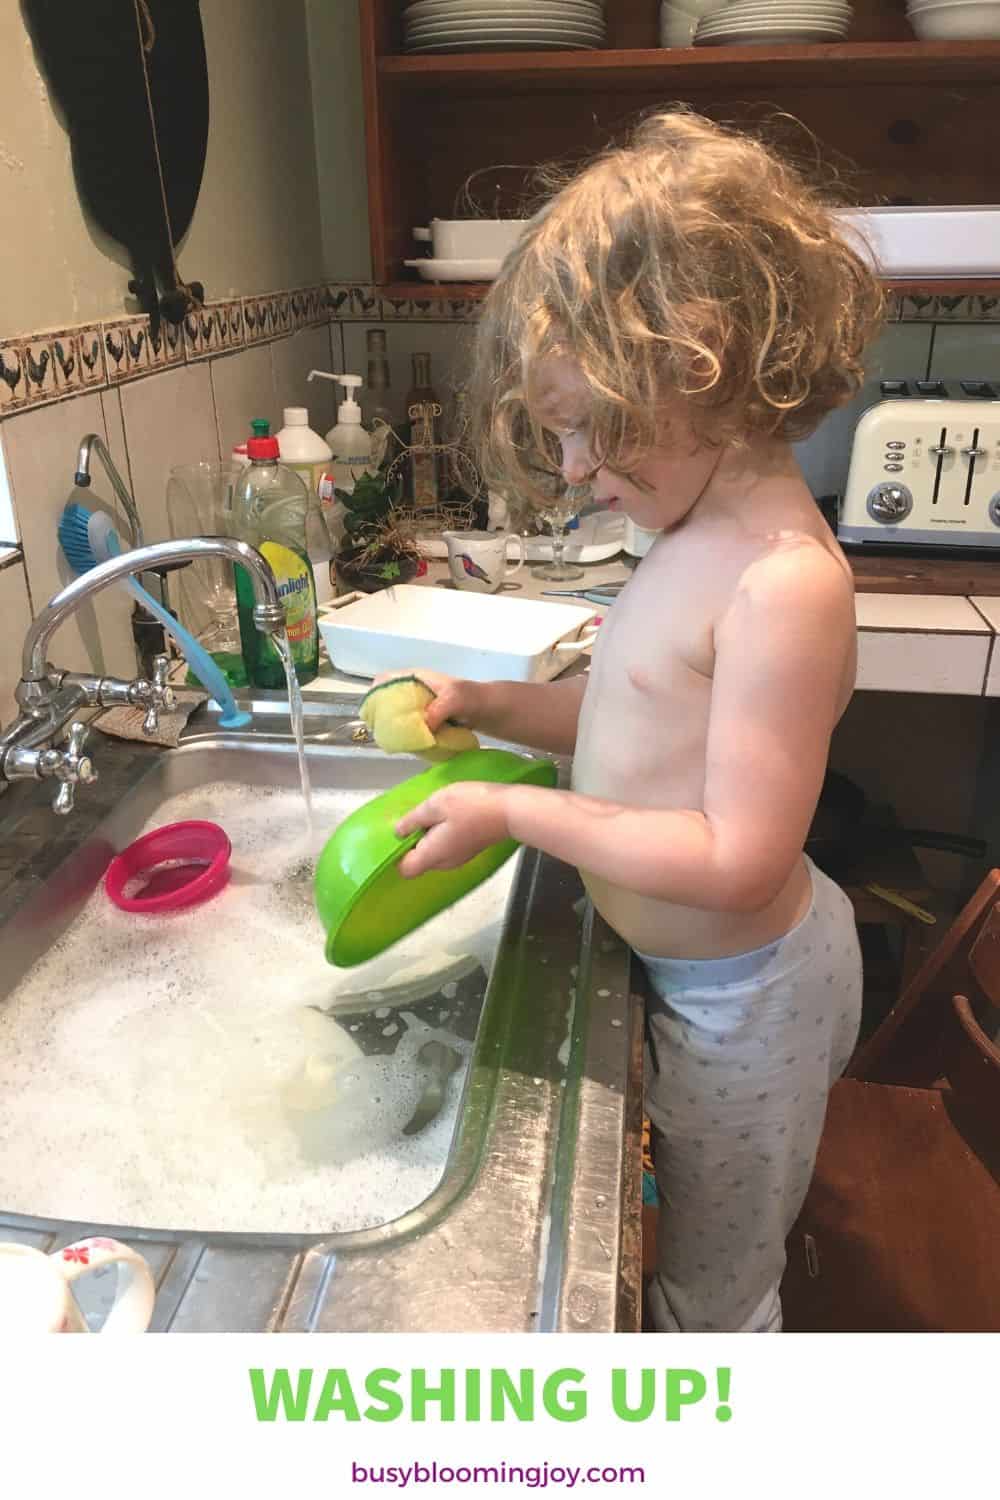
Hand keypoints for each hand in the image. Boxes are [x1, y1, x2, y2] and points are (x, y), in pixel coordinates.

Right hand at [373, 668, 484, 733]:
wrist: (493, 711)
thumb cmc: (475, 698)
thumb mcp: (457, 698)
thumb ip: (438, 709)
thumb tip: (423, 726)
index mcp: (416, 678)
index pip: (384, 680)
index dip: (374, 694)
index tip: (373, 714)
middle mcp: (415, 691)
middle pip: (388, 701)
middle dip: (383, 717)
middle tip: (383, 733)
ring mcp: (422, 707)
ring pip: (400, 717)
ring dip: (398, 730)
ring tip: (397, 742)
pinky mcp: (429, 722)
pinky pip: (413, 729)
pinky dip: (412, 738)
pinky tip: (413, 746)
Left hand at [395, 782, 511, 877]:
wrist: (511, 810)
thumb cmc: (473, 805)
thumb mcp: (436, 805)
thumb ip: (413, 819)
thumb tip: (398, 831)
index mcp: (432, 855)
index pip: (405, 869)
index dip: (397, 853)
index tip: (402, 831)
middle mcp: (444, 863)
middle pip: (419, 861)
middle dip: (414, 840)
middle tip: (422, 815)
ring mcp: (459, 858)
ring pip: (433, 853)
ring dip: (429, 835)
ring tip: (439, 812)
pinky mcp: (469, 850)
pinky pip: (447, 847)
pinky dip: (443, 835)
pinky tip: (452, 815)